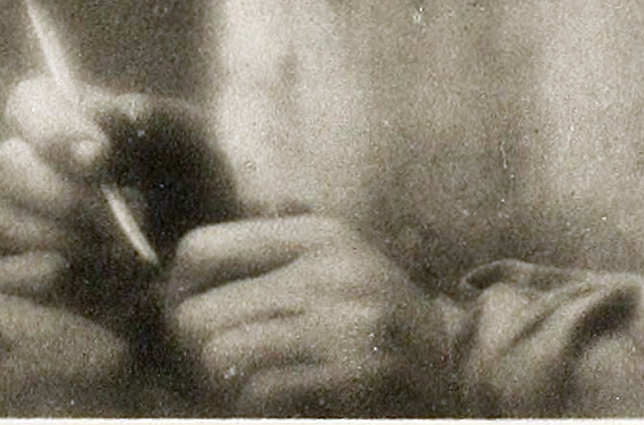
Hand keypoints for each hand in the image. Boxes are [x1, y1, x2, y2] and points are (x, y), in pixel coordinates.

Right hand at [0, 76, 237, 335]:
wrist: (205, 275)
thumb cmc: (197, 196)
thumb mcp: (197, 150)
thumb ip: (157, 119)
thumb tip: (103, 109)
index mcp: (67, 119)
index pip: (28, 102)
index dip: (54, 129)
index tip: (101, 159)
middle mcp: (28, 163)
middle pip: (6, 163)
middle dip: (66, 197)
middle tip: (124, 223)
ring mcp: (10, 218)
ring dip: (56, 238)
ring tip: (119, 257)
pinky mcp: (3, 271)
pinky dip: (30, 275)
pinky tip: (78, 278)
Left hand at [164, 215, 462, 415]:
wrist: (467, 386)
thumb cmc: (385, 334)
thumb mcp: (338, 273)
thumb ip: (271, 264)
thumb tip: (178, 280)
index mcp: (316, 237)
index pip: (199, 252)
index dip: (176, 299)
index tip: (186, 330)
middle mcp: (328, 272)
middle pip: (198, 317)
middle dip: (194, 361)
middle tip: (215, 380)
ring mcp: (344, 327)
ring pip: (220, 362)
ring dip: (222, 395)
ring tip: (248, 397)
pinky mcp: (353, 378)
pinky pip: (257, 397)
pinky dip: (253, 413)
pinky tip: (283, 409)